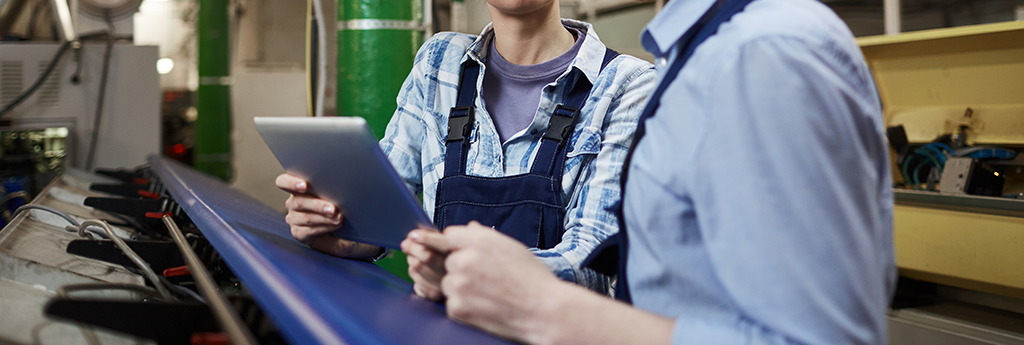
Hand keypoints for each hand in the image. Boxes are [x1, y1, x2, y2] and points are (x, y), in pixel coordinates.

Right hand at [275, 173, 379, 258]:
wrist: (343, 232)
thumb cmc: (339, 207)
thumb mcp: (335, 194)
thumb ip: (331, 187)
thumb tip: (342, 183)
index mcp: (298, 188)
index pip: (283, 182)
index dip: (291, 182)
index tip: (305, 185)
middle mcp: (293, 202)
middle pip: (298, 201)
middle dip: (317, 204)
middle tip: (333, 208)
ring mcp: (294, 219)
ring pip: (306, 217)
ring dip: (324, 217)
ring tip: (339, 217)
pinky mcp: (299, 233)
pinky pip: (308, 231)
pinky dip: (324, 227)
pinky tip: (335, 225)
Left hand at [407, 222, 559, 339]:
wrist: (543, 311)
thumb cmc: (532, 279)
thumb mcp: (511, 247)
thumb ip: (485, 237)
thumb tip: (469, 229)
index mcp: (479, 240)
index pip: (448, 235)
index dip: (443, 241)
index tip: (417, 239)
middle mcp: (465, 259)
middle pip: (447, 260)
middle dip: (459, 268)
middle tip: (484, 279)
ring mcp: (459, 284)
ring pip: (447, 282)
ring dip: (461, 288)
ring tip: (489, 293)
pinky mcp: (456, 307)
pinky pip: (451, 303)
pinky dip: (464, 306)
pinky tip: (485, 306)